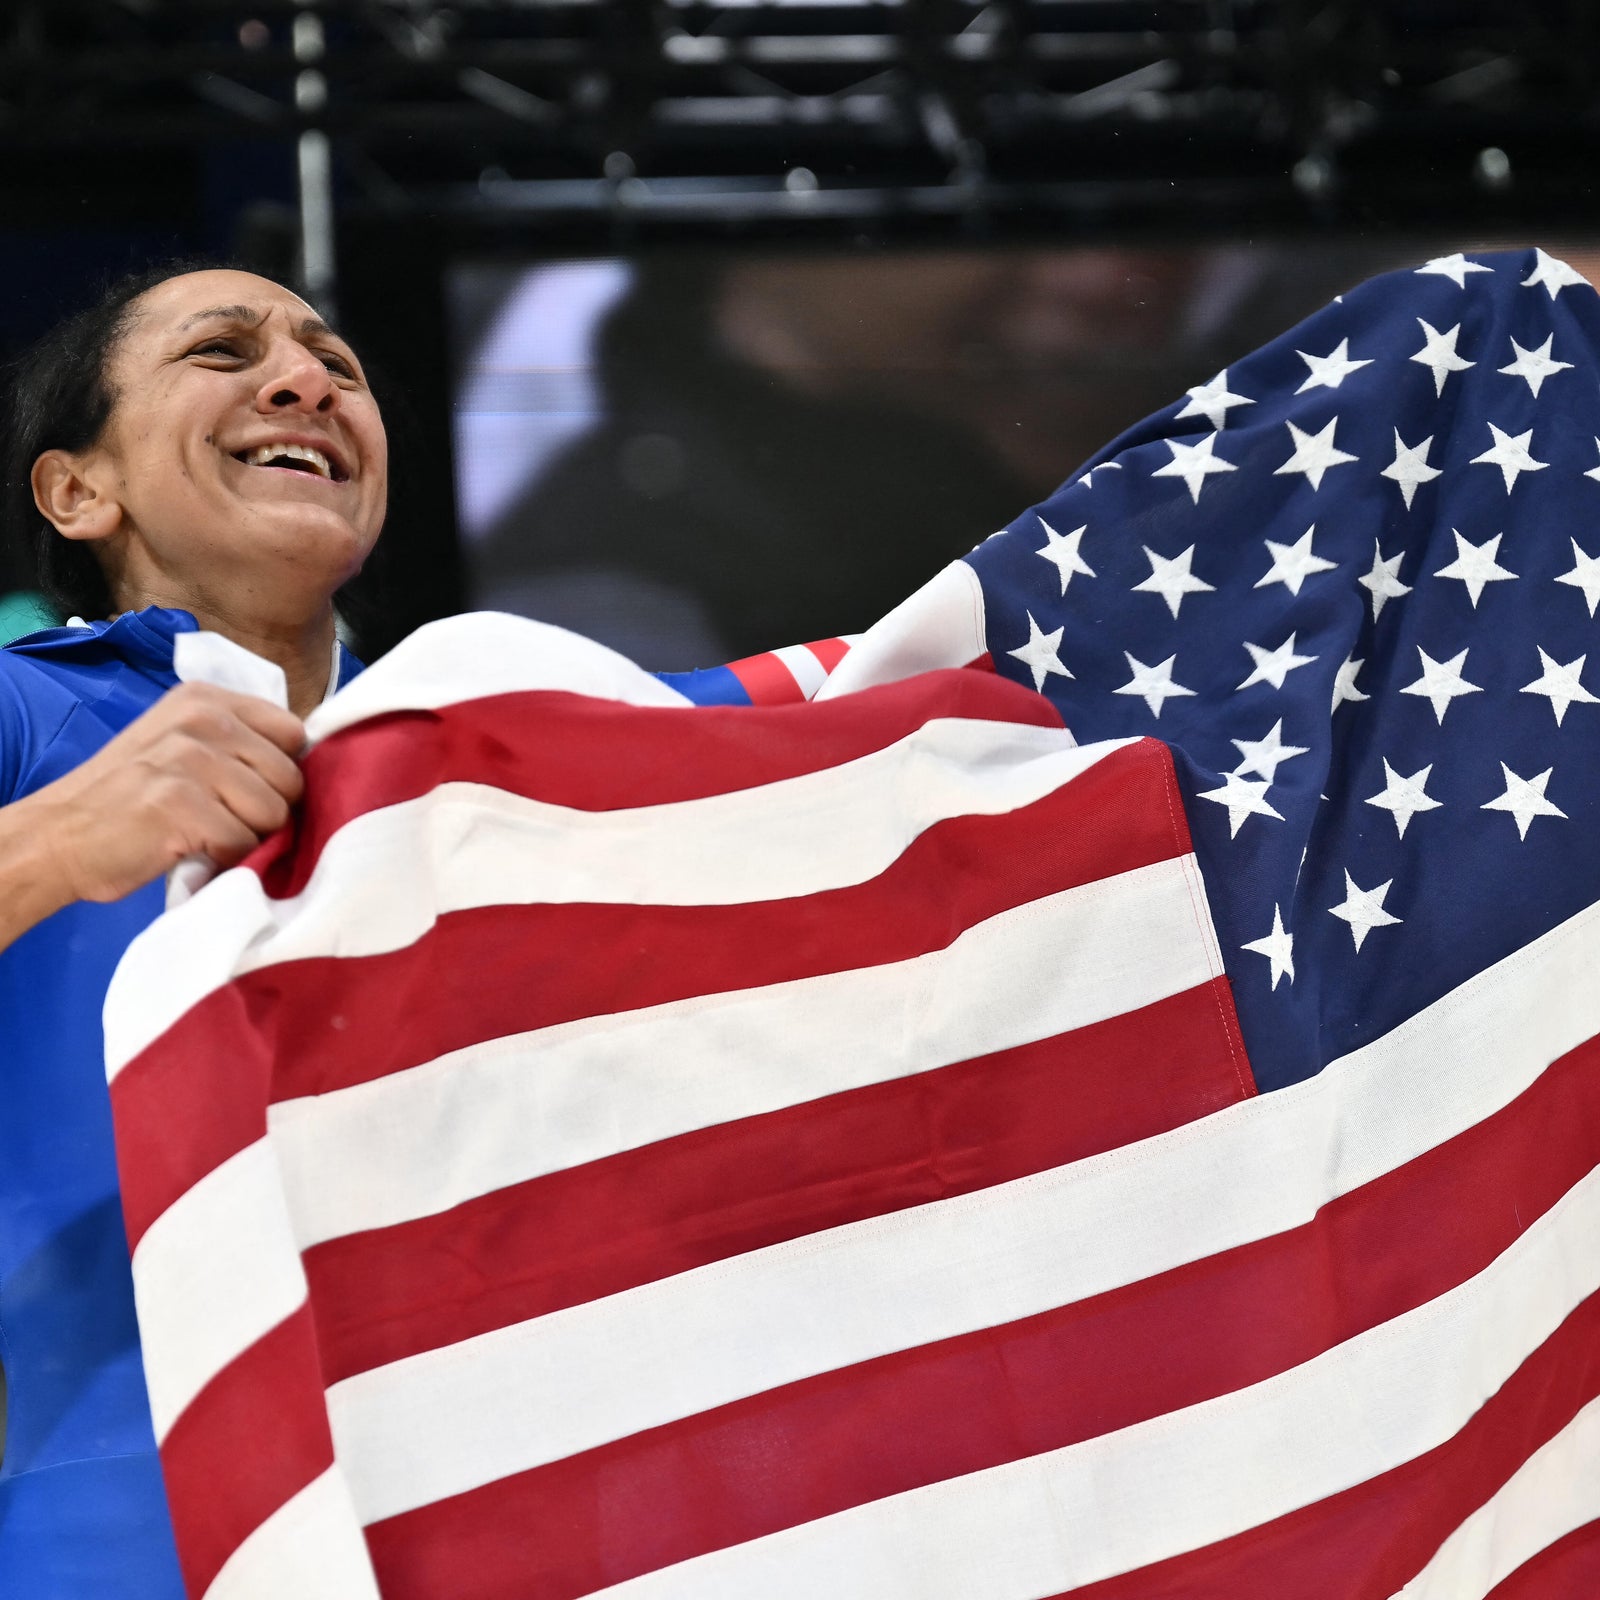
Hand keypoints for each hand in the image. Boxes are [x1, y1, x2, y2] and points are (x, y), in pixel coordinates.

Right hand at [27, 681, 305, 906]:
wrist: (56, 836)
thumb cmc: (127, 798)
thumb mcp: (179, 745)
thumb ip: (237, 744)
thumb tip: (310, 767)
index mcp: (206, 699)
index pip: (293, 732)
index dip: (281, 772)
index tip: (250, 790)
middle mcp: (201, 720)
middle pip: (290, 777)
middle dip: (268, 810)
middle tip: (222, 820)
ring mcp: (190, 760)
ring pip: (273, 813)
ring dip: (247, 837)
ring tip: (204, 834)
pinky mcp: (181, 804)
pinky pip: (242, 843)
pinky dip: (224, 860)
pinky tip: (190, 850)